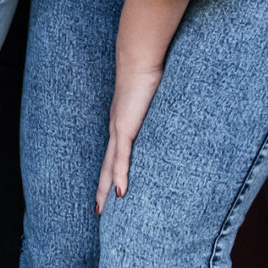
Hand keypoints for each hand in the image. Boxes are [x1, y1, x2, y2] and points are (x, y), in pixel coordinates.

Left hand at [96, 0, 189, 212]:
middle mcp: (116, 127)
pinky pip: (122, 157)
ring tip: (102, 209)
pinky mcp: (125, 127)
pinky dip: (120, 176)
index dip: (109, 171)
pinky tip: (120, 193)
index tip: (108, 188)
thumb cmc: (149, 70)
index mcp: (121, 121)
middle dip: (101, 188)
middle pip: (105, 165)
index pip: (113, 153)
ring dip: (105, 189)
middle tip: (98, 210)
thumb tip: (169, 108)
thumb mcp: (154, 95)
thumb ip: (158, 106)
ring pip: (108, 166)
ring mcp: (119, 129)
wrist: (139, 57)